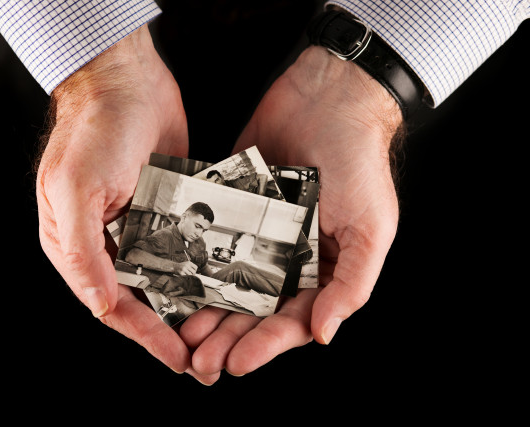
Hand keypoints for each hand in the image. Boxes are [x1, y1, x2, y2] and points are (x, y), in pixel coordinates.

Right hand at [35, 25, 211, 379]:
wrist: (127, 80)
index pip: (112, 305)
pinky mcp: (167, 207)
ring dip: (190, 303)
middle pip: (141, 298)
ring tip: (221, 331)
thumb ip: (83, 253)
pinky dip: (201, 266)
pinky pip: (185, 245)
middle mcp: (107, 241)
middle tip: (204, 360)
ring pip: (166, 276)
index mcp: (77, 245)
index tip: (177, 360)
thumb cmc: (93, 130)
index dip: (145, 336)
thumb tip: (101, 306)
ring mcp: (139, 224)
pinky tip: (224, 284)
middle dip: (170, 330)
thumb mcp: (75, 191)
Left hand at [179, 46, 402, 376]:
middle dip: (228, 337)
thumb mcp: (370, 228)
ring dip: (206, 310)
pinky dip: (193, 263)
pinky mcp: (233, 208)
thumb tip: (324, 335)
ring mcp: (258, 234)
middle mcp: (288, 258)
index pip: (291, 320)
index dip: (265, 345)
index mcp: (322, 270)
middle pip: (254, 310)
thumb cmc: (358, 162)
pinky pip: (211, 242)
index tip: (235, 363)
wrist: (328, 98)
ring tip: (183, 332)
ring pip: (227, 283)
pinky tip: (173, 282)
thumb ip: (352, 284)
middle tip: (200, 361)